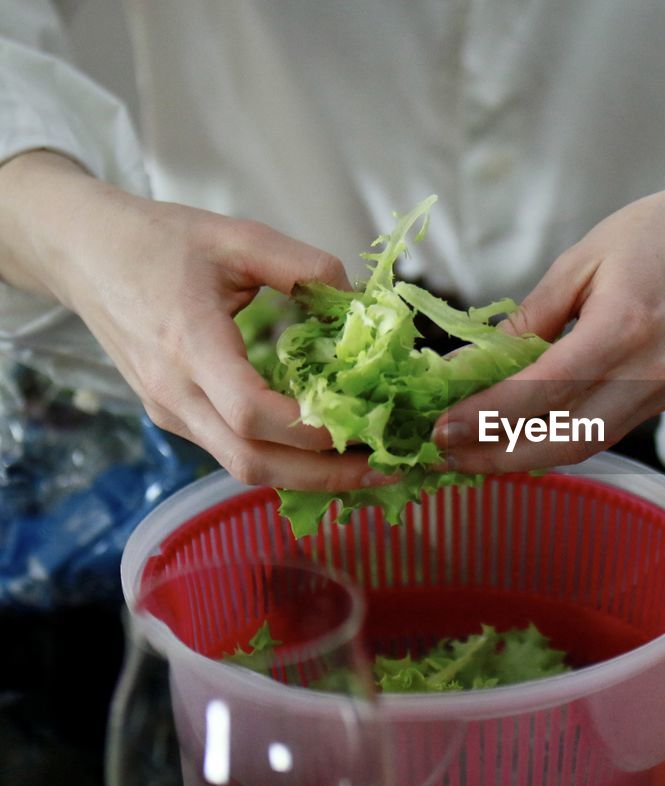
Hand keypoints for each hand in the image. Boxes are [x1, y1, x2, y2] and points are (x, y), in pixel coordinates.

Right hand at [0, 151, 395, 490]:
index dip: (309, 427)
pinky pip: (231, 452)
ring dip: (308, 476)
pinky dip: (283, 460)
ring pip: (242, 466)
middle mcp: (175, 392)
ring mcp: (170, 411)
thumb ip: (301, 265)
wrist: (83, 253)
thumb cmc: (158, 240)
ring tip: (368, 466)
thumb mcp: (236, 236)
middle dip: (324, 475)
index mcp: (188, 344)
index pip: (249, 412)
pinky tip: (325, 450)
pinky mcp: (173, 415)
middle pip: (251, 461)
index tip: (365, 421)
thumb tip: (361, 300)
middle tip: (387, 468)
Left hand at [431, 162, 664, 472]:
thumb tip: (472, 365)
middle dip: (497, 456)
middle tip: (444, 455)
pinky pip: (601, 434)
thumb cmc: (657, 233)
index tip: (440, 428)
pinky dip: (554, 443)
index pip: (544, 391)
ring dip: (522, 459)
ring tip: (470, 454)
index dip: (487, 416)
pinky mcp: (664, 399)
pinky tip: (515, 437)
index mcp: (624, 326)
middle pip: (564, 439)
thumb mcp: (581, 259)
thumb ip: (529, 319)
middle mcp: (647, 371)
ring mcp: (661, 392)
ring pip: (583, 447)